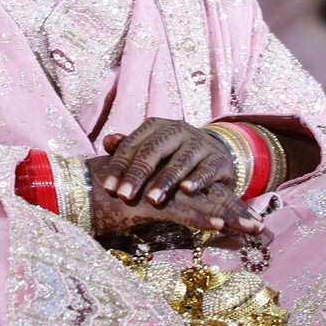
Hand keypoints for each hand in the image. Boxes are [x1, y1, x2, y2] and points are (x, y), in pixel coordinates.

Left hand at [90, 119, 262, 236]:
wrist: (211, 153)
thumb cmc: (170, 155)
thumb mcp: (149, 149)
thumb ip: (127, 148)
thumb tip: (107, 141)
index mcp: (154, 126)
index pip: (132, 145)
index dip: (119, 167)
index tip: (108, 188)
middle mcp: (177, 130)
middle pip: (153, 151)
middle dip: (137, 174)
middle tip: (124, 196)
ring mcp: (199, 142)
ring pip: (180, 161)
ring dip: (166, 180)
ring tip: (153, 199)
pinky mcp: (218, 158)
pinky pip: (207, 169)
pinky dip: (197, 179)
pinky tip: (187, 190)